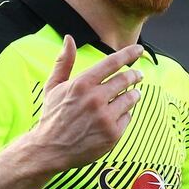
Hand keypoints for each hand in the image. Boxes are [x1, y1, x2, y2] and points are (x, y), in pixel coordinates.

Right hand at [30, 35, 143, 171]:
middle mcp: (95, 99)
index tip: (138, 49)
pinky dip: (126, 114)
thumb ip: (63, 62)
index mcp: (82, 84)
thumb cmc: (52, 116)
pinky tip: (119, 114)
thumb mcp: (53, 87)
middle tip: (138, 74)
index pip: (113, 63)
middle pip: (125, 79)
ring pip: (130, 98)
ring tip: (133, 94)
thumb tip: (69, 38)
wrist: (49, 149)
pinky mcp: (112, 134)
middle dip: (134, 75)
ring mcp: (105, 117)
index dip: (129, 54)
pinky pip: (128, 117)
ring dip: (134, 94)